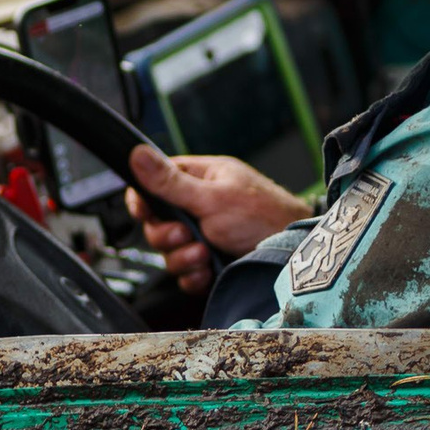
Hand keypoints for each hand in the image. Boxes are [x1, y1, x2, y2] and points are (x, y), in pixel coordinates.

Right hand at [125, 147, 306, 294]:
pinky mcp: (210, 263)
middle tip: (185, 235)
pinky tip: (208, 271)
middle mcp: (199, 206)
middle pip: (156, 224)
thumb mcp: (212, 196)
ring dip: (182, 258)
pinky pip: (185, 274)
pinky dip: (193, 276)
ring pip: (169, 253)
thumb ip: (170, 182)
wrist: (292, 255)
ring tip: (204, 254)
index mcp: (198, 179)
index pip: (154, 185)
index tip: (144, 212)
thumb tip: (137, 153)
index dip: (143, 200)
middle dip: (167, 236)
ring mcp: (204, 236)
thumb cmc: (264, 215)